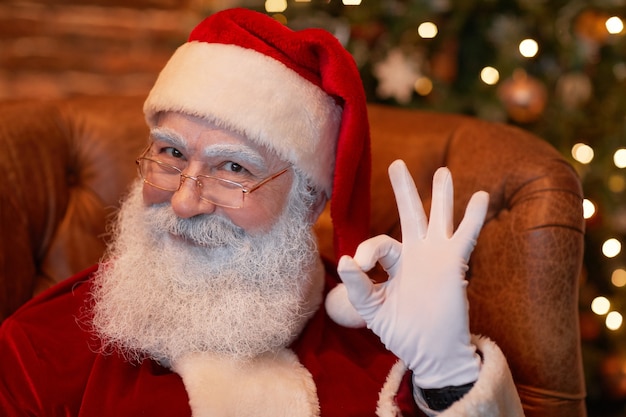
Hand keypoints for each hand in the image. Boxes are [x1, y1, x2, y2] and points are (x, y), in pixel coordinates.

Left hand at [336, 160, 488, 387]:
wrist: (430, 352)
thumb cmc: (402, 331)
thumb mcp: (372, 308)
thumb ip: (358, 285)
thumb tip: (347, 260)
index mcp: (395, 262)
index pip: (379, 243)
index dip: (367, 250)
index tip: (360, 267)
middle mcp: (416, 254)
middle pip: (410, 213)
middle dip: (404, 189)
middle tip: (397, 163)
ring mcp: (436, 256)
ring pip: (439, 217)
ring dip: (441, 194)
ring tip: (443, 172)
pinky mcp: (454, 263)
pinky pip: (466, 235)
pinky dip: (474, 216)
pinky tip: (482, 196)